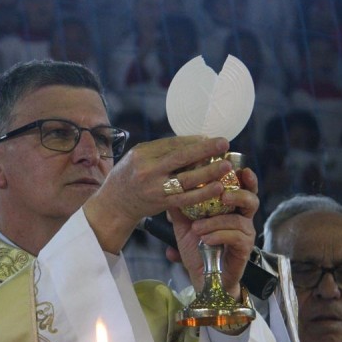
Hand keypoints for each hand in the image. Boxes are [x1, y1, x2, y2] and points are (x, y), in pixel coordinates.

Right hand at [83, 135, 230, 253]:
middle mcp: (147, 170)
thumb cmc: (130, 175)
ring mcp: (155, 188)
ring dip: (209, 172)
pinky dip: (203, 193)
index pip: (172, 144)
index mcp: (142, 154)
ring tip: (226, 166)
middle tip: (224, 143)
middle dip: (205, 150)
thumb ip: (161, 150)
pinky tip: (217, 187)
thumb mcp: (138, 157)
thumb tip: (194, 141)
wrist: (115, 203)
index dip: (194, 141)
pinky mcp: (161, 203)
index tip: (210, 137)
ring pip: (186, 179)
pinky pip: (186, 198)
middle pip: (181, 158)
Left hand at [168, 167, 258, 299]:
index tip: (238, 167)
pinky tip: (206, 240)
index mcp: (230, 208)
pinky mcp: (244, 249)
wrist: (204, 278)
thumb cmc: (198, 248)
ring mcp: (245, 233)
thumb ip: (179, 207)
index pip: (241, 187)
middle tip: (223, 194)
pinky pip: (235, 237)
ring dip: (216, 221)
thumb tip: (167, 186)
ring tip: (198, 227)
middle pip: (251, 198)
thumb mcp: (184, 225)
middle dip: (240, 193)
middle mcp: (241, 218)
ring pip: (239, 219)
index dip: (243, 177)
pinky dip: (218, 236)